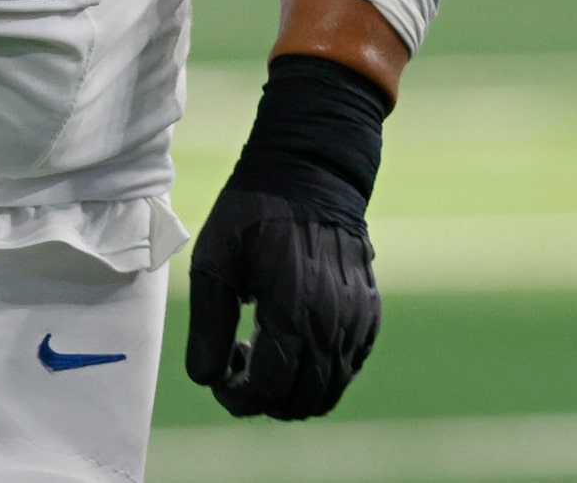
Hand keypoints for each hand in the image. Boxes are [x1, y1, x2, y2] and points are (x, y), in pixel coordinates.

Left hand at [185, 55, 389, 419]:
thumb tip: (207, 379)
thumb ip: (209, 325)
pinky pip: (347, 368)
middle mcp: (332, 325)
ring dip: (291, 391)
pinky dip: (320, 375)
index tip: (220, 375)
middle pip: (298, 401)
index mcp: (291, 313)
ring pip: (327, 391)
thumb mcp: (215, 261)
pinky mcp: (369, 315)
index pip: (267, 390)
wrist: (311, 173)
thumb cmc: (253, 213)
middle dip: (262, 397)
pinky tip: (294, 342)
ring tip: (265, 352)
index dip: (237, 397)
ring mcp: (356, 322)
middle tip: (240, 360)